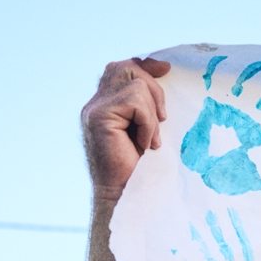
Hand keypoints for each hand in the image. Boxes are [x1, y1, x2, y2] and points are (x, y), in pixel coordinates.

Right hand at [81, 57, 170, 200]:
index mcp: (104, 104)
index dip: (144, 65)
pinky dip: (147, 123)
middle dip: (154, 90)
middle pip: (128, 68)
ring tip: (150, 140)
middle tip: (162, 119)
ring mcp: (94, 108)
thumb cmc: (138, 169)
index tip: (166, 68)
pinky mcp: (99, 116)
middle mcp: (95, 103)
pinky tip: (143, 144)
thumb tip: (163, 70)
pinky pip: (135, 102)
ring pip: (135, 85)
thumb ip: (146, 104)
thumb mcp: (146, 128)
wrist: (124, 196)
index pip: (122, 68)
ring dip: (151, 114)